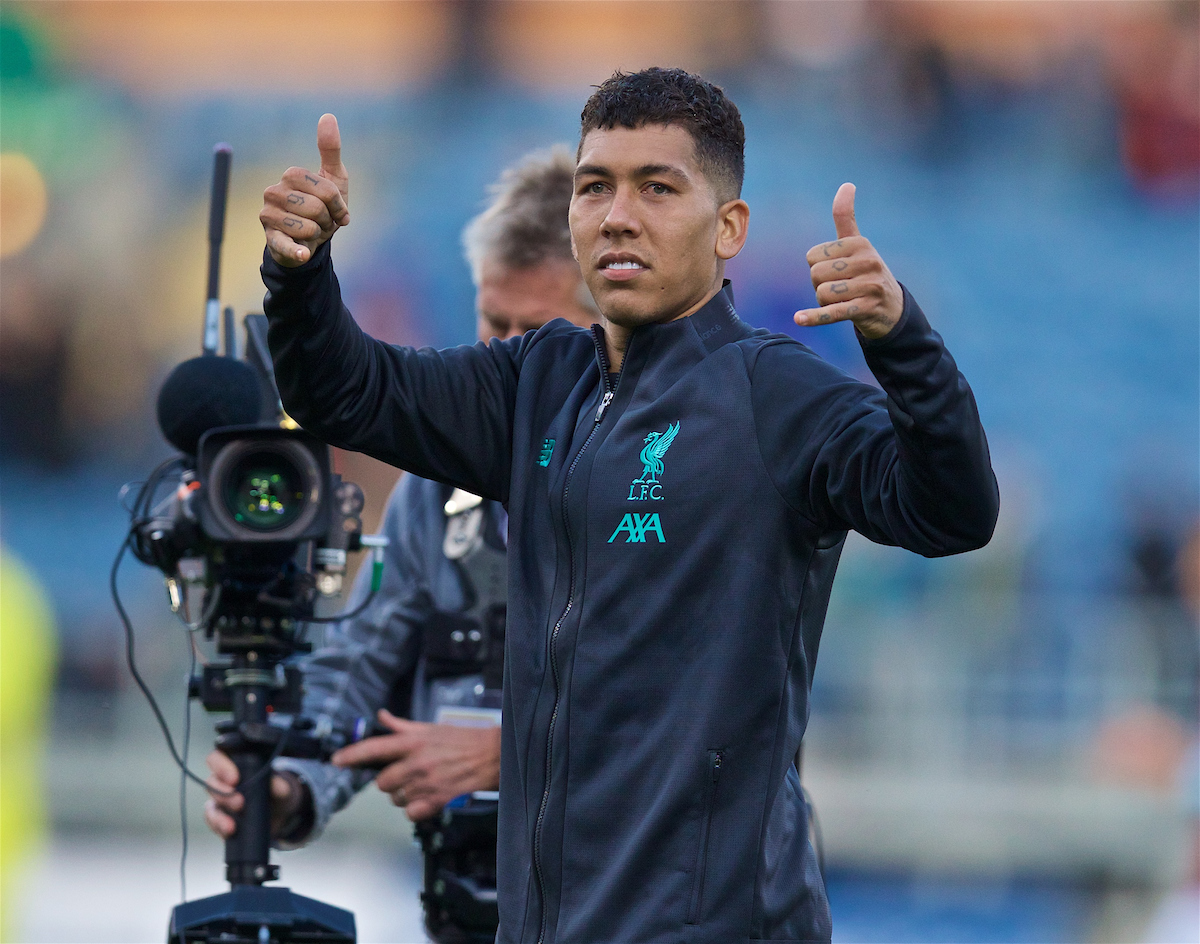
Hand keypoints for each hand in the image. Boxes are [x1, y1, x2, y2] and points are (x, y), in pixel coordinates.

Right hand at [202, 749, 306, 839]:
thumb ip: (279, 784)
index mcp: (234, 765)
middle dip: (223, 794)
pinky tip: (229, 831)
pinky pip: (212, 823)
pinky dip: (219, 827)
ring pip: (210, 805)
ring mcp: (219, 801)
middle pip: (211, 783)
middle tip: (239, 803)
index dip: (221, 766)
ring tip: (232, 825)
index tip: (234, 778)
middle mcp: (222, 782)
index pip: (217, 758)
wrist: (278, 814)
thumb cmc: (275, 792)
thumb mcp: (281, 787)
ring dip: (219, 816)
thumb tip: (277, 786)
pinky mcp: (219, 819)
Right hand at [260, 113, 350, 266]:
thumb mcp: (334, 177)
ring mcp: (268, 215)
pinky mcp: (270, 239)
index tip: (335, 209)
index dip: (337, 204)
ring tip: (313, 232)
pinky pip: (285, 245)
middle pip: (316, 208)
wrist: (314, 240)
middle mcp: (273, 192)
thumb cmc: (324, 206)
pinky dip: (297, 252)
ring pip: (308, 227)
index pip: (325, 190)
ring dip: (319, 234)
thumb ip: (330, 149)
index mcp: (290, 175)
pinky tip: (303, 253)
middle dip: (328, 219)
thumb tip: (328, 115)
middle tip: (323, 222)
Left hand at [331, 709, 500, 821]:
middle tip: (404, 774)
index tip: (336, 760)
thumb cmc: (462, 740)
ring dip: (404, 795)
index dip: (351, 755)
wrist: (491, 755)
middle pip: (382, 782)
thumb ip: (403, 727)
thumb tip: (382, 717)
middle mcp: (416, 762)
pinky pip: (411, 812)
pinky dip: (416, 809)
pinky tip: (427, 798)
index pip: (374, 747)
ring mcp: (426, 782)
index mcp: (413, 741)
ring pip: (396, 799)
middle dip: (389, 781)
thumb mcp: (431, 728)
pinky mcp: (437, 799)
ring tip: (420, 784)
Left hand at [794, 183, 903, 339]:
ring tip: (843, 300)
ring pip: (822, 294)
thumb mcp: (858, 245)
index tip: (836, 272)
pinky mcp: (866, 309)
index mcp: (860, 243)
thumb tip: (847, 184)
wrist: (892, 308)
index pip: (813, 256)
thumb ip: (846, 217)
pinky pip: (832, 312)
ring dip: (824, 302)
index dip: (818, 268)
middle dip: (820, 285)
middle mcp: (868, 262)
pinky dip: (814, 317)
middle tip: (839, 289)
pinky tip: (798, 319)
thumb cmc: (866, 272)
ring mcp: (869, 286)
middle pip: (816, 275)